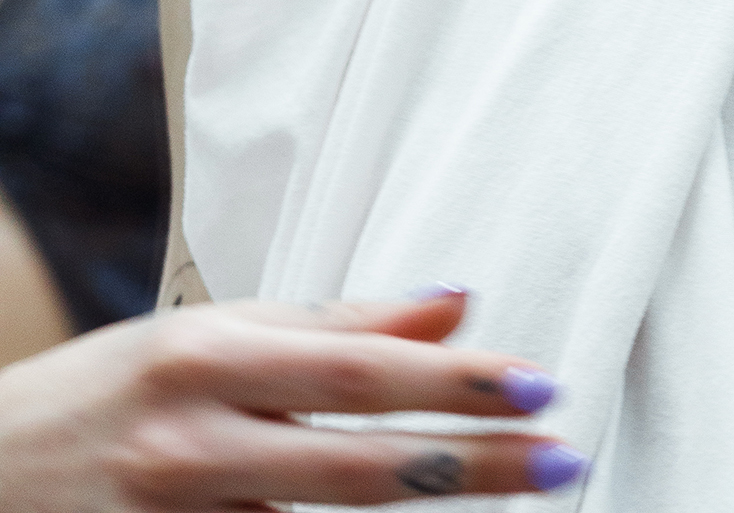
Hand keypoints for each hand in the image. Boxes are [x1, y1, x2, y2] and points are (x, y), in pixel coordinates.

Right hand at [0, 286, 587, 509]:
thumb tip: (457, 304)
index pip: (357, 371)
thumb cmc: (107, 395)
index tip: (539, 383)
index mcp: (207, 359)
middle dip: (472, 465)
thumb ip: (336, 325)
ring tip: (518, 491)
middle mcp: (194, 445)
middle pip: (358, 465)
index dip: (455, 382)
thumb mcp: (210, 334)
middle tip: (563, 457)